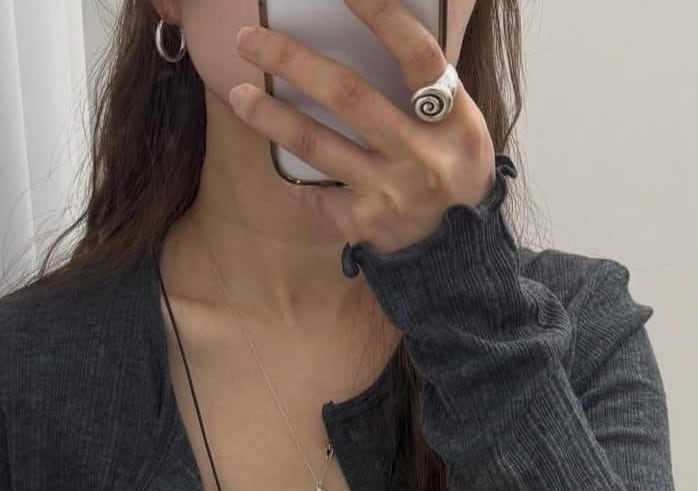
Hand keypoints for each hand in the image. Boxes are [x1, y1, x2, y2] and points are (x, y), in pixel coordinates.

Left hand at [228, 0, 497, 255]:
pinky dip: (294, 171)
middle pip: (349, 95)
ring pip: (317, 144)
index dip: (382, 15)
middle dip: (293, 61)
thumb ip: (425, 90)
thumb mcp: (459, 129)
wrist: (454, 258)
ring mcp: (388, 192)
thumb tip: (372, 35)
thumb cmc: (451, 176)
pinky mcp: (362, 223)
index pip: (417, 55)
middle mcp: (421, 156)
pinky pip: (316, 189)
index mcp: (454, 121)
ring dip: (270, 116)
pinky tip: (274, 153)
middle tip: (249, 40)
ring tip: (239, 94)